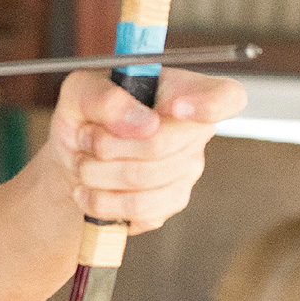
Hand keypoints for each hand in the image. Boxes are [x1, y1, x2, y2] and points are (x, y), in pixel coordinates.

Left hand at [46, 67, 246, 233]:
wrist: (73, 161)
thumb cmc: (84, 116)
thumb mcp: (80, 92)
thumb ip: (104, 97)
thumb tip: (141, 122)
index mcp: (183, 90)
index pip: (226, 96)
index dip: (208, 104)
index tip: (173, 107)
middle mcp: (194, 132)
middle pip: (161, 145)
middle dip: (106, 144)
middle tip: (83, 137)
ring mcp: (186, 170)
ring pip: (143, 180)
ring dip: (96, 173)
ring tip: (81, 161)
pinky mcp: (169, 204)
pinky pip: (138, 209)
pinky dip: (100, 200)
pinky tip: (87, 189)